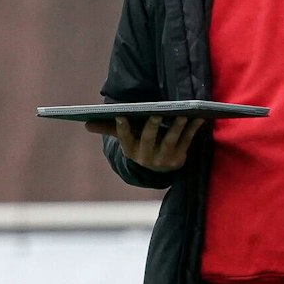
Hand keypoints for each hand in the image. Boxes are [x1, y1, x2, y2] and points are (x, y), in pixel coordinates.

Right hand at [86, 115, 205, 171]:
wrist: (160, 170)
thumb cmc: (140, 145)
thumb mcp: (126, 139)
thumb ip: (109, 128)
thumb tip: (86, 124)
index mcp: (131, 150)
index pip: (124, 139)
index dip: (122, 128)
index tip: (121, 115)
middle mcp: (146, 157)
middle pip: (148, 140)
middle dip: (152, 126)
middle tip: (156, 113)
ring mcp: (163, 159)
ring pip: (169, 141)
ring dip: (176, 127)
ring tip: (182, 113)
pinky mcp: (179, 159)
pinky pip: (186, 141)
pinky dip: (192, 129)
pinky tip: (198, 117)